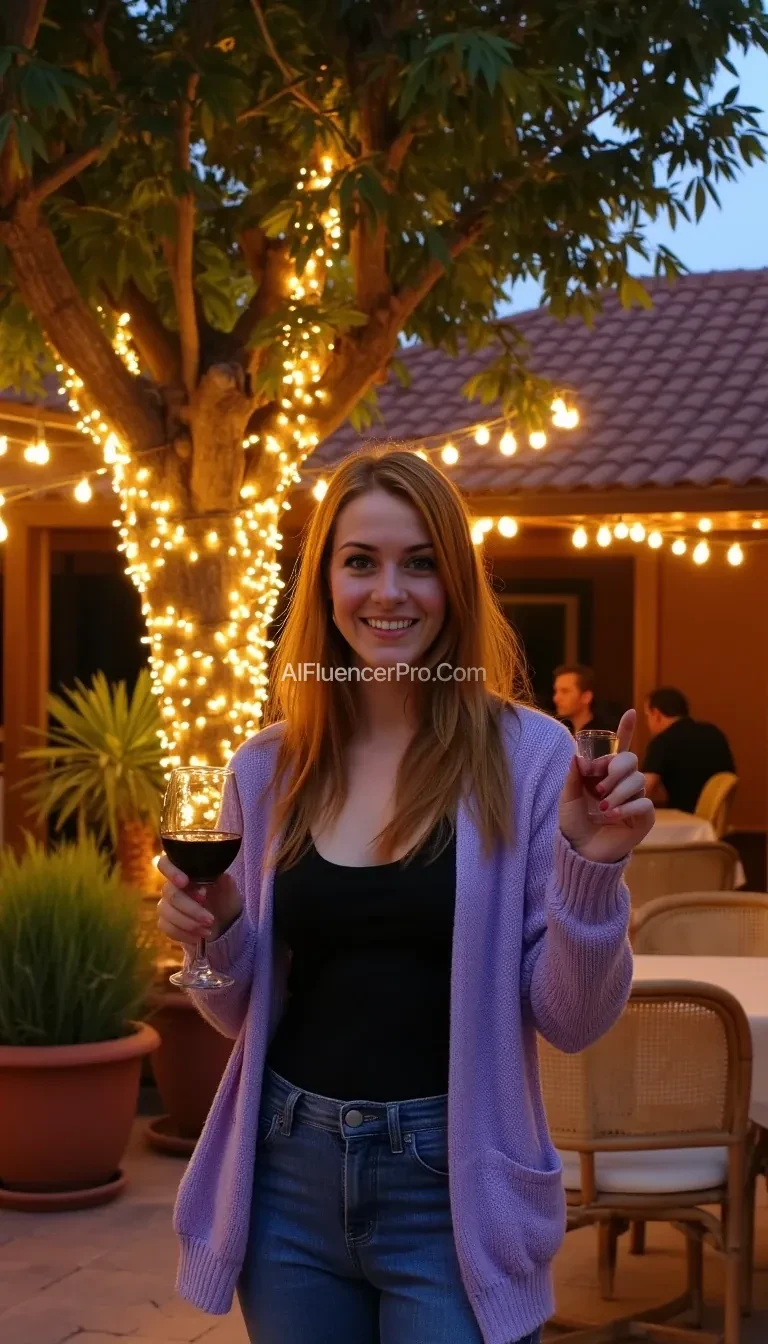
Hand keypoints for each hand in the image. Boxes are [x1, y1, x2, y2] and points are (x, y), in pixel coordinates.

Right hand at [156, 856, 242, 952]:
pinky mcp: (165, 922)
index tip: (185, 882)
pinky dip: (184, 934)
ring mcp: (166, 904)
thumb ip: (225, 883)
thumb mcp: (230, 892)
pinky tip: (199, 936)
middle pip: (170, 893)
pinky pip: (167, 927)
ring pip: (167, 912)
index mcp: (185, 872)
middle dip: (191, 908)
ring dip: (189, 922)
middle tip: (210, 918)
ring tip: (208, 928)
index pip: (166, 863)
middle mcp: (172, 886)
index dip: (171, 871)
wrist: (224, 924)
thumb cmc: (225, 901)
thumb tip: (222, 876)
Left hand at [559, 709, 654, 863]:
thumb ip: (574, 776)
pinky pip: (643, 803)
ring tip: (601, 807)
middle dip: (615, 769)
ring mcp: (636, 799)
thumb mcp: (568, 796)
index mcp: (606, 773)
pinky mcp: (644, 817)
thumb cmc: (574, 822)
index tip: (630, 712)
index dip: (626, 729)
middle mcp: (624, 782)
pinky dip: (626, 808)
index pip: (620, 748)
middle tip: (598, 787)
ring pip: (638, 780)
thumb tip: (578, 755)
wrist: (581, 850)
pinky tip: (611, 816)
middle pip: (631, 760)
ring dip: (618, 791)